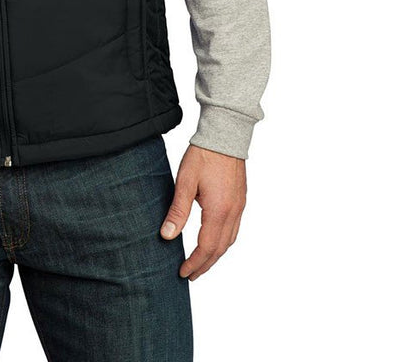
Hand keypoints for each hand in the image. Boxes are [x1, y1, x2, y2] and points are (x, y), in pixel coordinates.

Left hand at [159, 143, 246, 279]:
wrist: (225, 134)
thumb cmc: (204, 155)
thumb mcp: (185, 181)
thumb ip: (177, 210)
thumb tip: (167, 235)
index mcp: (219, 211)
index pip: (206, 248)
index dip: (194, 263)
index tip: (182, 273)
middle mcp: (233, 213)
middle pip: (220, 249)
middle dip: (205, 264)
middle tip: (190, 274)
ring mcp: (239, 207)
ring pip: (229, 241)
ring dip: (215, 255)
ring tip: (201, 263)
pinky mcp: (240, 200)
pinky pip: (234, 229)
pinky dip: (223, 242)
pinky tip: (214, 240)